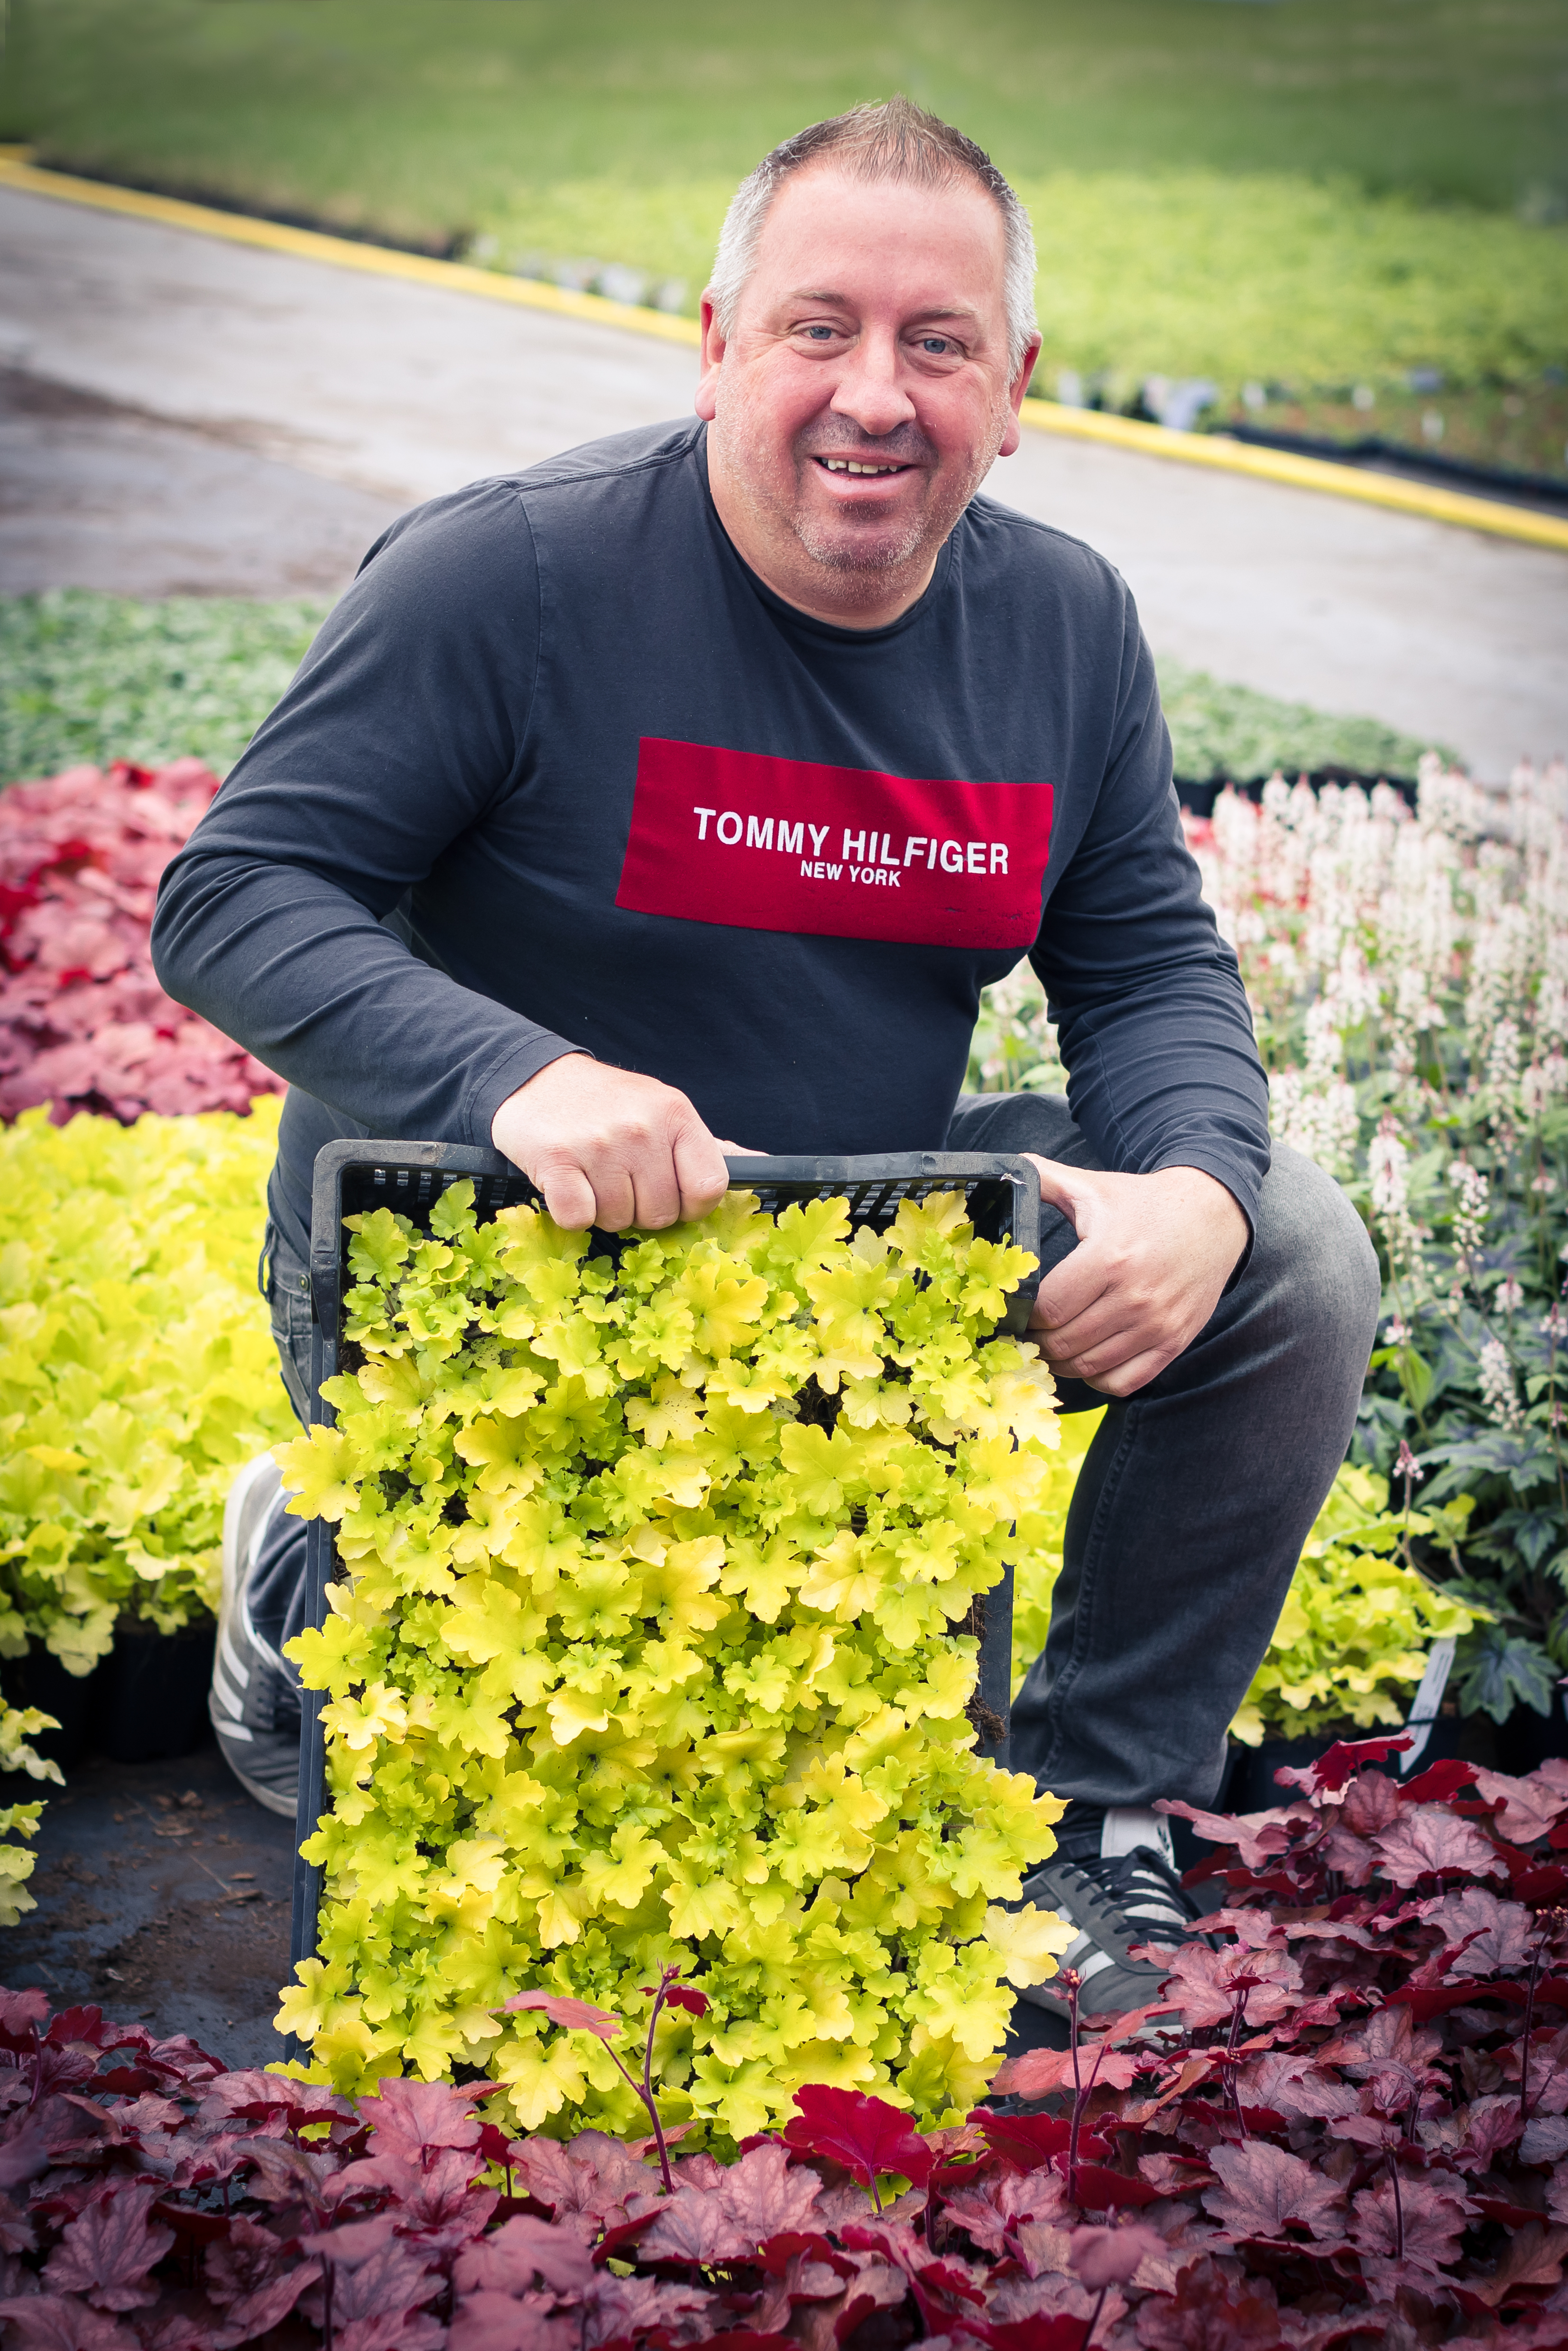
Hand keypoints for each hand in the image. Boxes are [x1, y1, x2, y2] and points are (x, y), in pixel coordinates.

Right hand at [492, 1055, 757, 1230]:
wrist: (537, 1080)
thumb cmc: (609, 1105)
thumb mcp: (665, 1112)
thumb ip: (708, 1147)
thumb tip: (762, 1165)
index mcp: (677, 1115)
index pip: (710, 1187)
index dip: (692, 1205)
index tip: (671, 1194)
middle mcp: (643, 1128)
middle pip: (662, 1214)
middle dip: (641, 1209)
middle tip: (620, 1178)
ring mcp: (600, 1144)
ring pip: (619, 1220)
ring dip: (605, 1209)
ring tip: (592, 1174)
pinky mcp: (557, 1160)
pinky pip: (579, 1218)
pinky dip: (572, 1212)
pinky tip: (569, 1182)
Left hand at [1023, 1158, 1248, 1396]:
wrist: (1214, 1215)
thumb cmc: (1145, 1203)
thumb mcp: (1094, 1186)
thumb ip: (1044, 1178)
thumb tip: (1000, 1169)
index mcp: (1108, 1257)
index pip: (1049, 1309)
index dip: (1024, 1316)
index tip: (1016, 1310)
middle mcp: (1135, 1296)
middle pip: (1064, 1342)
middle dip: (1036, 1342)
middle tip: (1027, 1333)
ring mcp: (1158, 1324)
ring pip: (1090, 1367)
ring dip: (1061, 1363)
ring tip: (1051, 1346)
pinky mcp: (1175, 1341)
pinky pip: (1126, 1382)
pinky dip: (1099, 1379)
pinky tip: (1088, 1359)